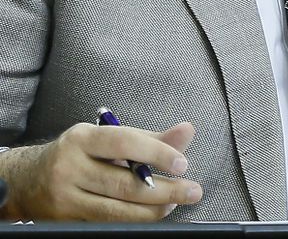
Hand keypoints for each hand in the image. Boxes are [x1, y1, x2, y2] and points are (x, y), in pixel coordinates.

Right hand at [0, 122, 201, 220]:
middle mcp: (68, 167)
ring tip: (173, 204)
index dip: (158, 154)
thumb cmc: (80, 154)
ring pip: (115, 211)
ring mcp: (63, 197)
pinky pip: (104, 224)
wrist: (27, 179)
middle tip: (193, 191)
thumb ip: (149, 138)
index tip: (184, 164)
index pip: (124, 143)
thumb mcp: (107, 138)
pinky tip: (148, 215)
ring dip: (151, 210)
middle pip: (124, 184)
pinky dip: (131, 221)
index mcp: (81, 139)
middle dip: (165, 190)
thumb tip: (187, 131)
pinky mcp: (63, 221)